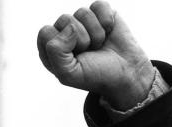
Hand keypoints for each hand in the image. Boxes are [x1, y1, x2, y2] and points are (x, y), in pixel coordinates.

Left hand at [37, 1, 154, 109]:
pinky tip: (108, 33)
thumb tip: (70, 27)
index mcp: (50, 48)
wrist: (125, 73)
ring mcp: (82, 22)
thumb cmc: (94, 75)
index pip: (45, 32)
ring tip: (98, 45)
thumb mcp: (69, 74)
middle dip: (81, 39)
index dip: (62, 44)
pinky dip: (106, 21)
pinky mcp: (100, 13)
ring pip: (82, 13)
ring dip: (95, 33)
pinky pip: (99, 6)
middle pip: (64, 20)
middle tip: (89, 52)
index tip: (74, 57)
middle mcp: (64, 33)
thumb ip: (56, 53)